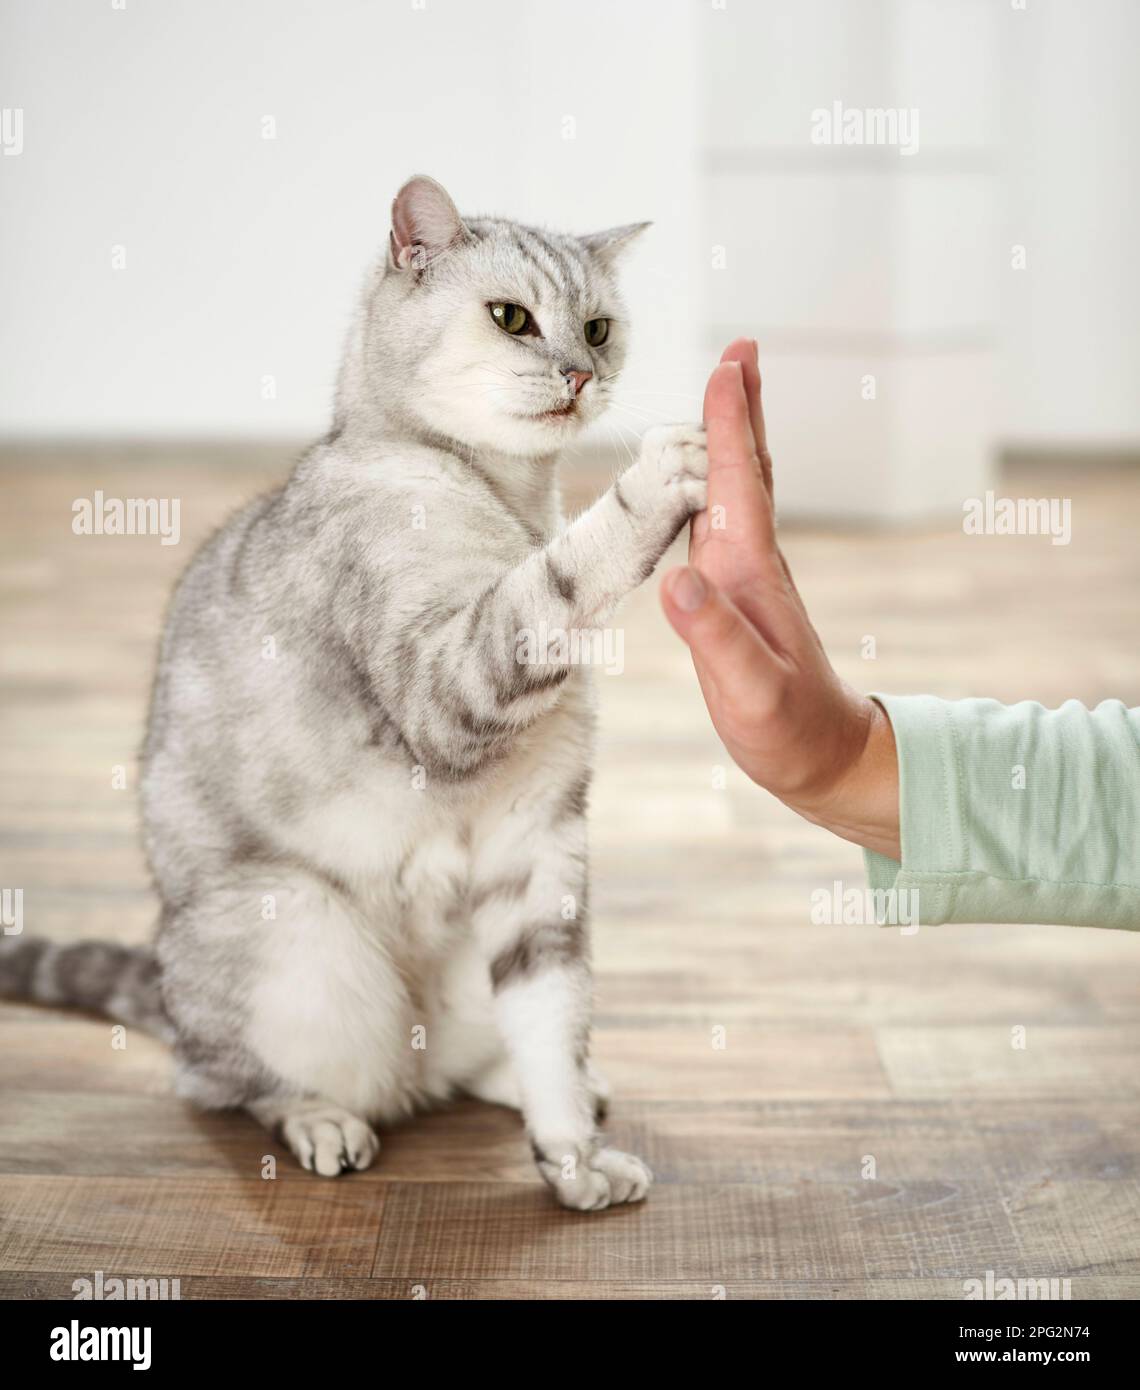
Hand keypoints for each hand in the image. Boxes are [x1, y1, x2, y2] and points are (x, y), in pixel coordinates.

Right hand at [659, 339, 900, 860]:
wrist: (826, 758)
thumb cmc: (789, 730)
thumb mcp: (751, 692)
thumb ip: (716, 638)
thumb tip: (678, 576)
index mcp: (752, 574)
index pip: (740, 485)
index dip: (731, 426)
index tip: (727, 366)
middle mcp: (752, 563)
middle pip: (749, 471)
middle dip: (742, 409)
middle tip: (741, 350)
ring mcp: (748, 578)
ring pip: (740, 492)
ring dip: (733, 438)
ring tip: (727, 393)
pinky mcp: (738, 597)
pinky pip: (724, 522)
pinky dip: (717, 485)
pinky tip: (707, 482)